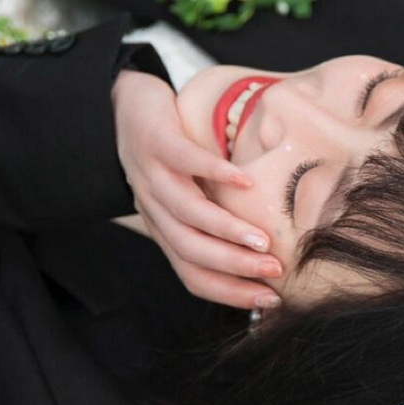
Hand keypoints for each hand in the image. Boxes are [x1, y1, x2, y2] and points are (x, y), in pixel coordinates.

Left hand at [112, 69, 284, 309]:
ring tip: (262, 239)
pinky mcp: (157, 140)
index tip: (270, 300)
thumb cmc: (170, 154)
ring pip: (186, 213)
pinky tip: (245, 180)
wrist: (129, 104)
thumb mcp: (190, 194)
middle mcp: (155, 208)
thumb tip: (266, 248)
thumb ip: (216, 220)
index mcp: (164, 228)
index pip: (193, 275)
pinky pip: (184, 160)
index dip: (230, 293)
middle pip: (190, 250)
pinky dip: (215, 173)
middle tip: (274, 271)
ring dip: (227, 231)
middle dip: (234, 266)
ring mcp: (152, 175)